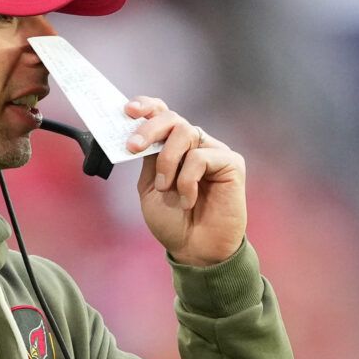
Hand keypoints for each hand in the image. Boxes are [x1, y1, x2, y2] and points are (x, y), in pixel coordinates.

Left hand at [124, 97, 246, 268]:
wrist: (196, 251)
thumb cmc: (174, 222)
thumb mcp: (150, 186)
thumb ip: (148, 158)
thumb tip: (136, 133)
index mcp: (174, 147)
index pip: (162, 114)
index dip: (146, 107)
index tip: (127, 110)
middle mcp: (196, 144)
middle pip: (172, 118)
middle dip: (149, 129)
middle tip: (133, 147)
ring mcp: (215, 152)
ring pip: (186, 133)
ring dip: (168, 161)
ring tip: (165, 189)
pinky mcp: (231, 163)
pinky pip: (201, 157)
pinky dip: (187, 180)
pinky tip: (190, 200)